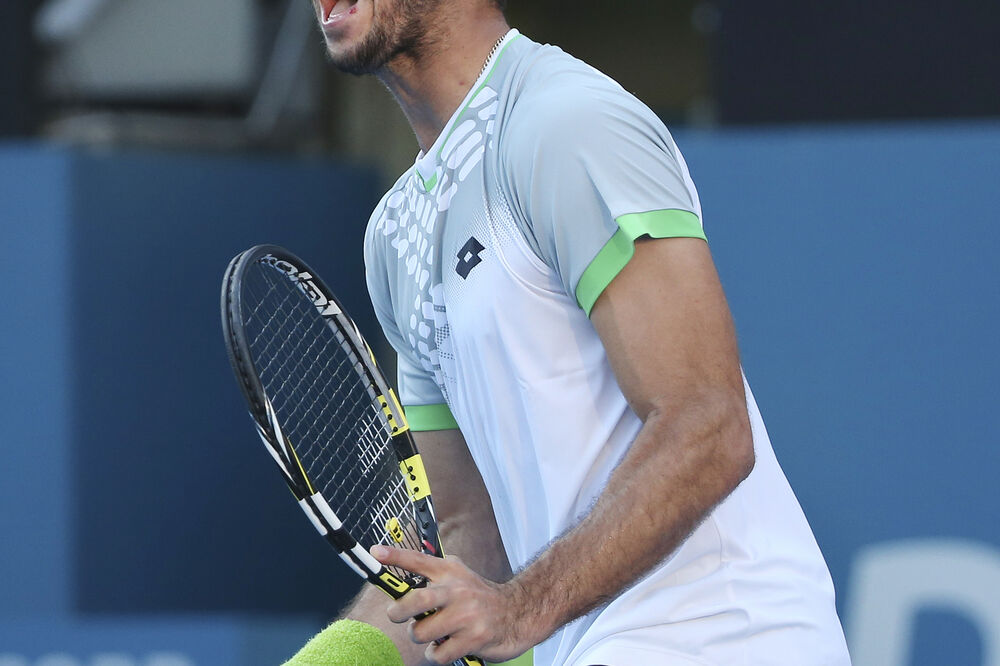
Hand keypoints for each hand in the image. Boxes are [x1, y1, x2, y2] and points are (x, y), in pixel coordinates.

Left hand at [371, 545, 537, 664]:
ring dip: (421, 636)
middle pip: (418, 599)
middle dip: (398, 611)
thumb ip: (432, 577)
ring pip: (422, 632)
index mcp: (450, 571)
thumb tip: (399, 585)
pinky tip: (447, 646)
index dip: (395, 556)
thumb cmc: (479, 598)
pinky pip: (439, 653)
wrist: (517, 613)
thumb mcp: (458, 577)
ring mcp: (467, 615)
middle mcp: (458, 590)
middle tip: (396, 615)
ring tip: (433, 634)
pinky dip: (437, 654)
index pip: (418, 560)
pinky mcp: (474, 638)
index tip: (375, 552)